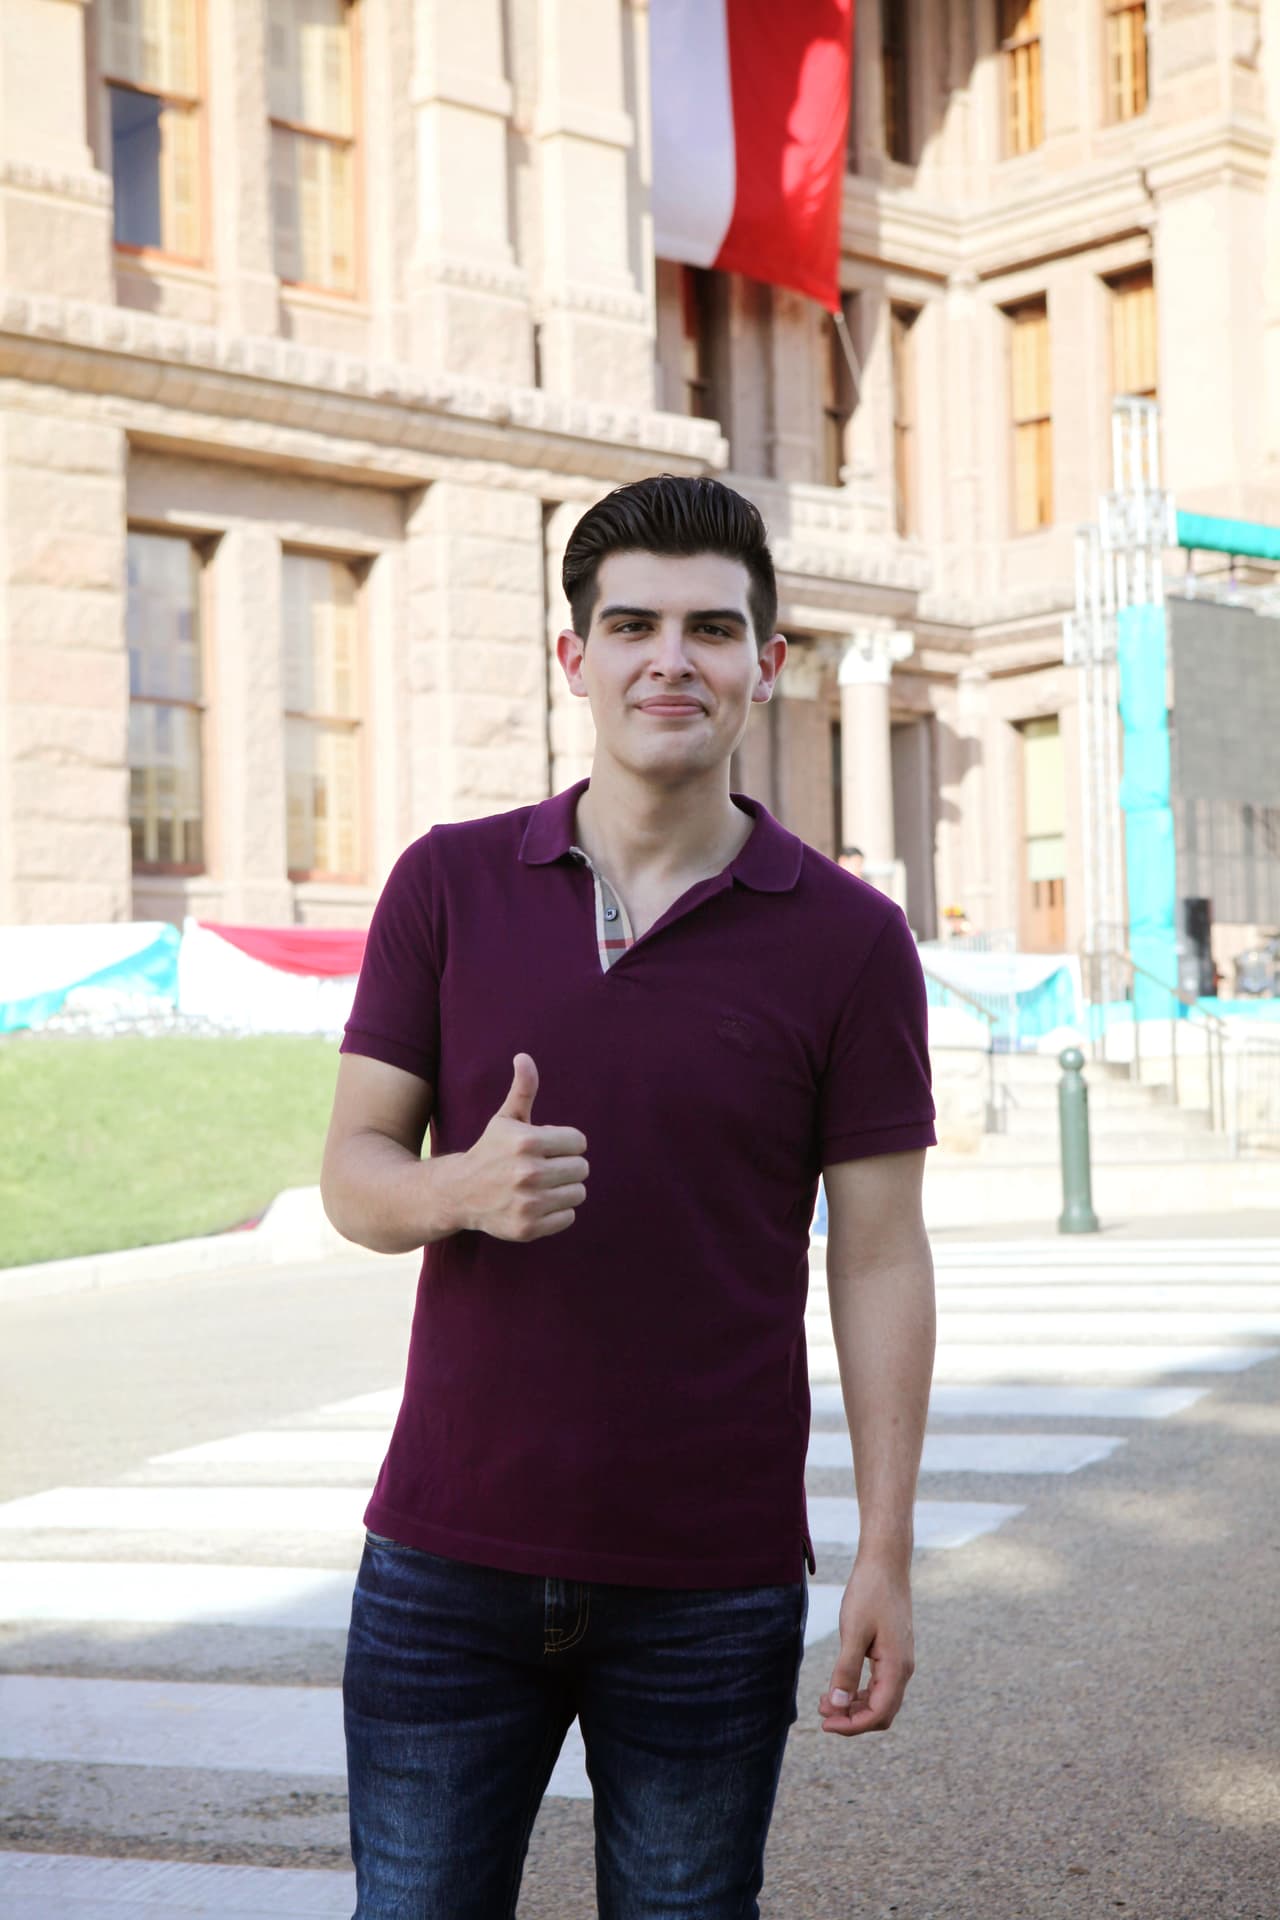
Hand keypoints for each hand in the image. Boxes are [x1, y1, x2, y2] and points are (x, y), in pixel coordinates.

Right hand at [455, 1054, 588, 1241]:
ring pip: (579, 1193)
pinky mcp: (528, 1228)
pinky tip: (537, 1204)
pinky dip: (558, 1212)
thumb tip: (524, 1057)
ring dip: (565, 1189)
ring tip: (542, 1186)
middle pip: (581, 1168)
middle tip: (545, 1167)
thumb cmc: (490, 1151)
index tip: (548, 1147)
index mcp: (527, 1142)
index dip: (566, 1143)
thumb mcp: (505, 1119)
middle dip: (567, 1165)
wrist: (459, 1193)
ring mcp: (528, 1203)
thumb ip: (523, 1089)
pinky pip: (568, 1217)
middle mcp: (528, 1173)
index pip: (578, 1142)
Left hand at [817, 1556, 914, 1736]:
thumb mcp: (852, 1631)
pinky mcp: (893, 1652)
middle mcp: (903, 1669)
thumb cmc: (869, 1592)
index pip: (878, 1714)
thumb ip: (845, 1670)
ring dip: (854, 1706)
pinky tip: (839, 1686)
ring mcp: (900, 1661)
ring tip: (825, 1701)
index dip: (852, 1725)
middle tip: (823, 1713)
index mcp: (897, 1667)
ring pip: (880, 1700)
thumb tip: (837, 1706)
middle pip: (881, 1713)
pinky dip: (859, 1692)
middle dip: (852, 1719)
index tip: (826, 1723)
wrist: (885, 1563)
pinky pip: (879, 1684)